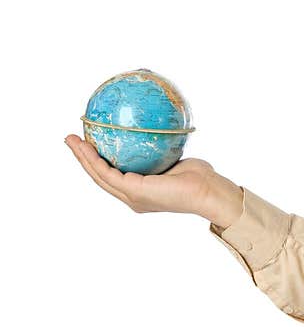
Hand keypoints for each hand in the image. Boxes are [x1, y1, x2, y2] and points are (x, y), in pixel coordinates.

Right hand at [64, 134, 237, 221]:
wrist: (209, 191)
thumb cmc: (201, 177)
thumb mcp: (177, 160)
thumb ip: (162, 149)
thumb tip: (156, 128)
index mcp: (141, 192)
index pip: (114, 176)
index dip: (97, 161)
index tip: (88, 142)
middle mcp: (133, 197)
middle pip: (100, 176)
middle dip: (82, 158)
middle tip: (71, 138)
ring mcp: (132, 196)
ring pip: (99, 175)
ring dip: (82, 157)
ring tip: (70, 139)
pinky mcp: (134, 191)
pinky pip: (107, 172)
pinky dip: (93, 159)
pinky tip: (85, 145)